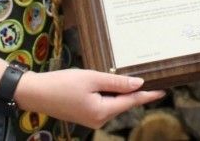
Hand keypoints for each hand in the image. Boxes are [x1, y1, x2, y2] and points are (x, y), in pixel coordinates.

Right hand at [17, 68, 164, 128]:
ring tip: (131, 79)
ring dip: (121, 93)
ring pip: (113, 104)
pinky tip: (113, 85)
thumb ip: (116, 82)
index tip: (163, 91)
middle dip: (134, 92)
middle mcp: (98, 120)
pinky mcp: (85, 115)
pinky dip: (110, 95)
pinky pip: (104, 105)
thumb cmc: (62, 83)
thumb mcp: (92, 78)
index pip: (131, 102)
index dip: (147, 95)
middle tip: (150, 78)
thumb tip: (137, 84)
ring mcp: (91, 119)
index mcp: (102, 112)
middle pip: (122, 103)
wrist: (36, 93)